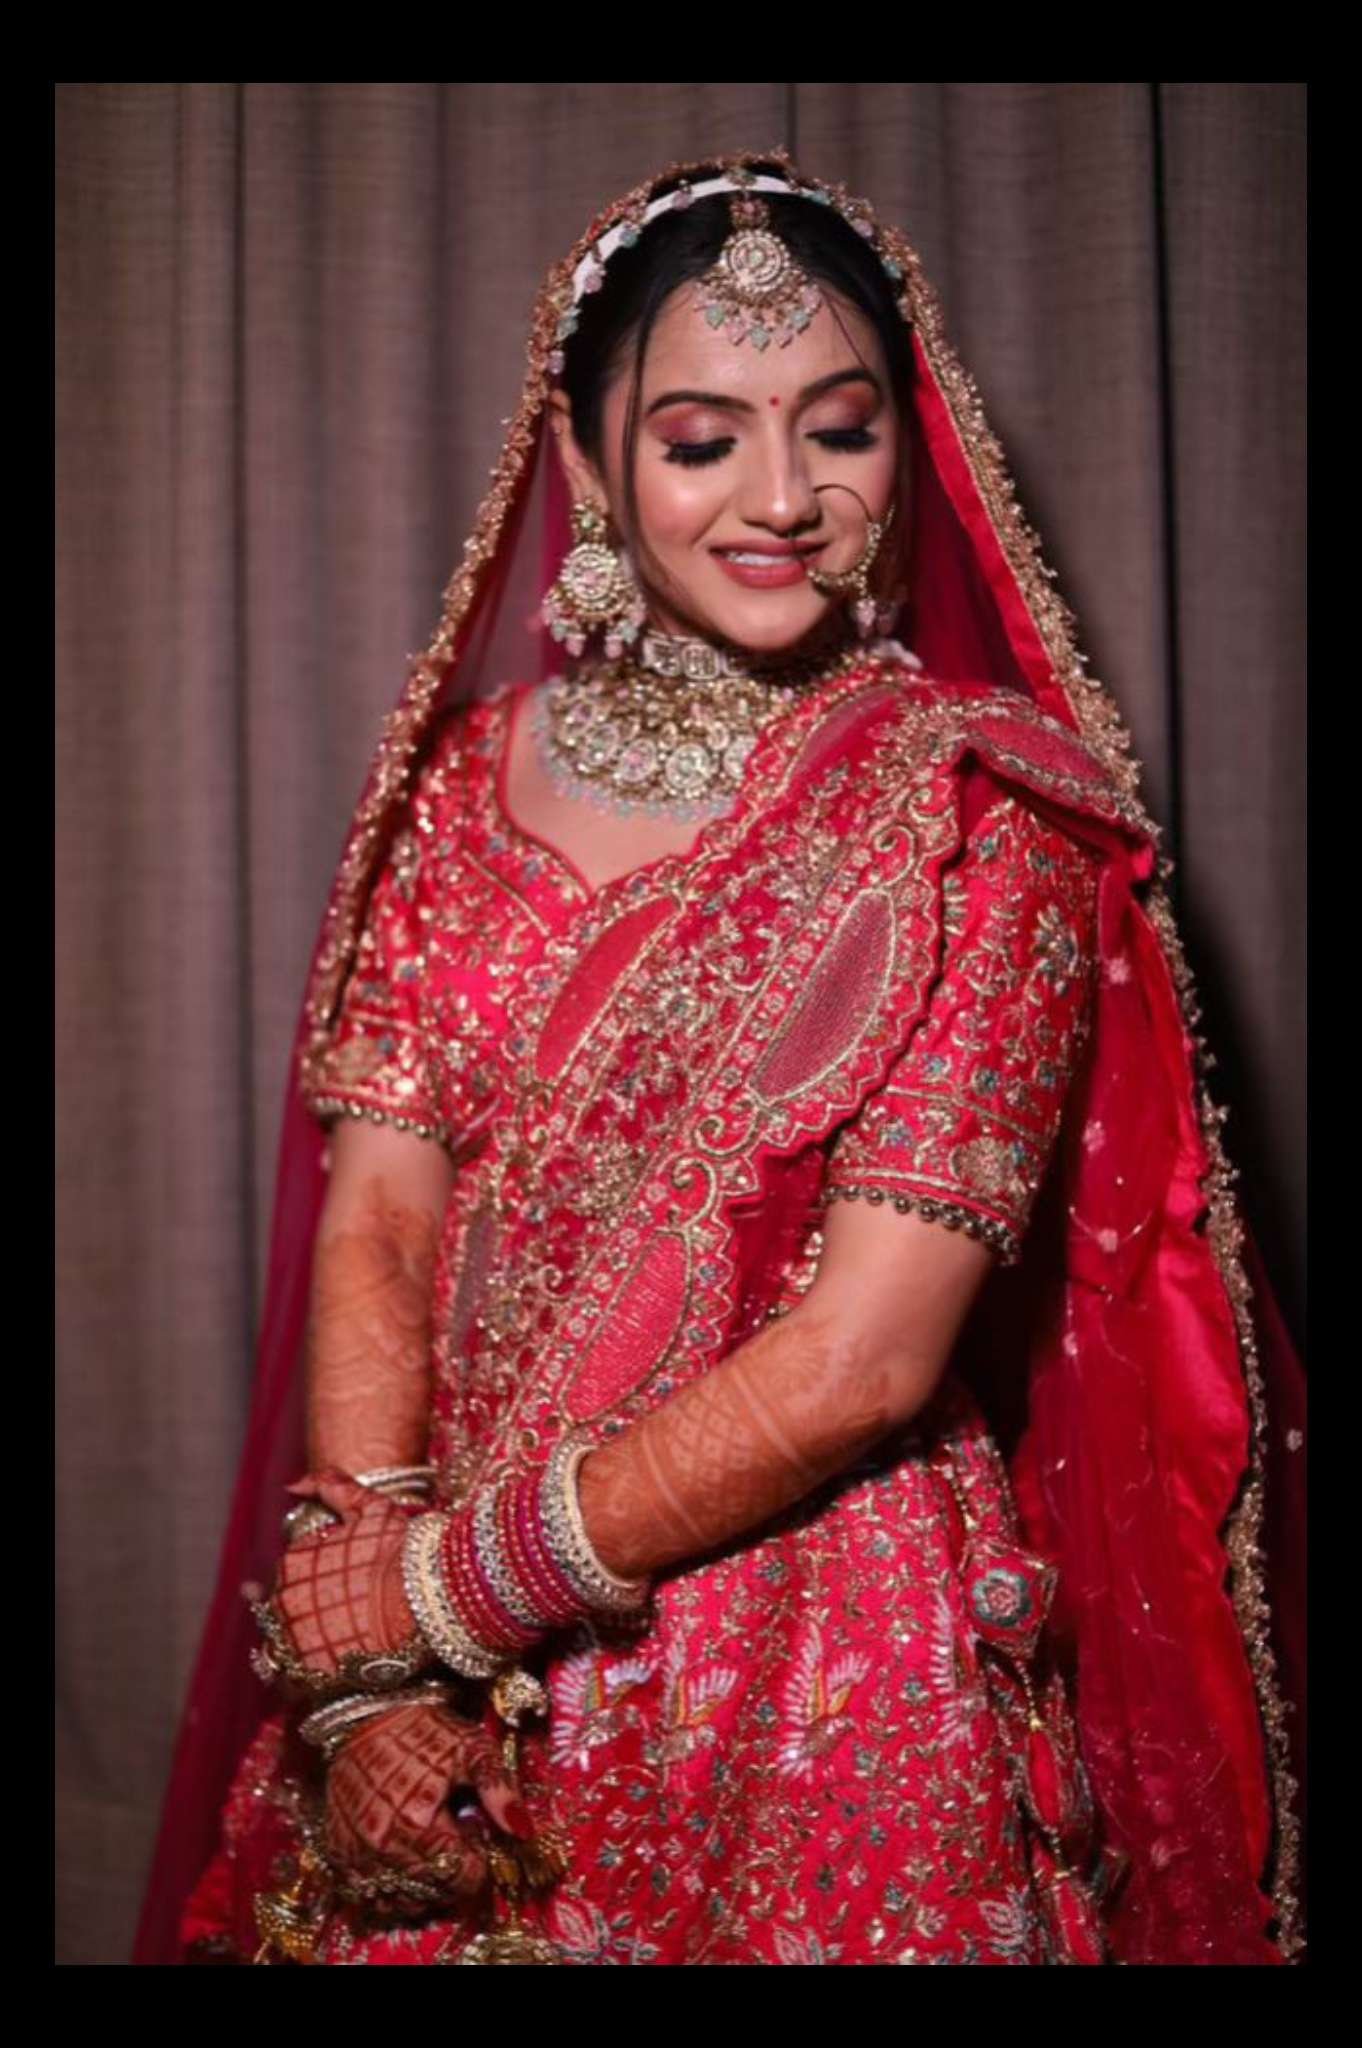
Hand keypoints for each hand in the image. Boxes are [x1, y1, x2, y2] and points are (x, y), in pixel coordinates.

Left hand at [269, 1471, 430, 1682]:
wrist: (431, 1596)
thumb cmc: (404, 1549)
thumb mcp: (370, 1507)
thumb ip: (330, 1487)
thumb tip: (292, 1484)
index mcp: (294, 1561)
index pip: (294, 1577)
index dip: (321, 1582)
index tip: (347, 1586)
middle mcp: (286, 1600)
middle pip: (288, 1612)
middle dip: (311, 1613)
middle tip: (349, 1615)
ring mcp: (296, 1639)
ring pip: (286, 1647)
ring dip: (308, 1645)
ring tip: (343, 1643)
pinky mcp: (311, 1673)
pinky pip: (295, 1680)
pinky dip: (308, 1676)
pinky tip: (335, 1667)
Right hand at [323, 1698, 529, 1911]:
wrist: (364, 1715)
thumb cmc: (423, 1730)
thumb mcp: (471, 1747)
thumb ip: (499, 1789)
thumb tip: (524, 1831)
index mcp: (419, 1828)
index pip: (464, 1879)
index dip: (477, 1858)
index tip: (473, 1830)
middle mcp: (384, 1852)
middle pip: (435, 1894)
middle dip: (452, 1870)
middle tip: (452, 1831)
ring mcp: (358, 1858)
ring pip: (402, 1902)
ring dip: (422, 1885)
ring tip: (427, 1844)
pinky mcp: (339, 1856)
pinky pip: (368, 1897)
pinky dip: (390, 1887)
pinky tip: (401, 1856)